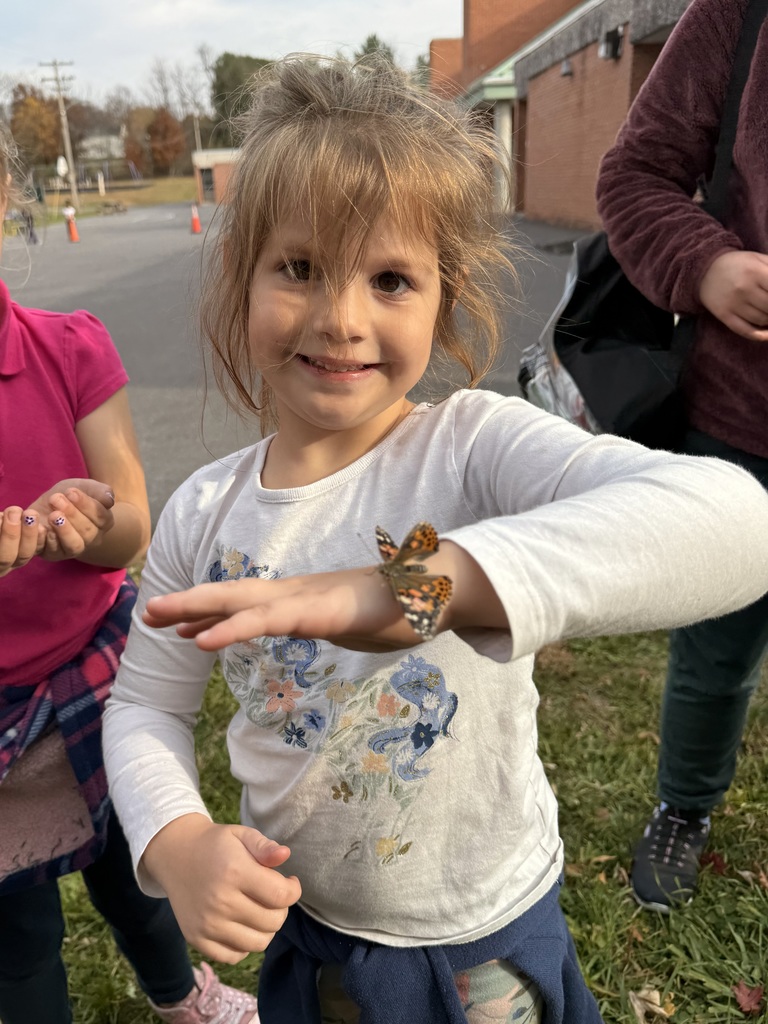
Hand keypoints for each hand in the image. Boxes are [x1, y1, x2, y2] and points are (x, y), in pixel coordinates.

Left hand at [1, 480, 115, 575]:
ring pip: (74, 546)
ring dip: (64, 530)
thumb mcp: (85, 487)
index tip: (71, 492)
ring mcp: (71, 548)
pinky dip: (45, 540)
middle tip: (56, 499)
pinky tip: (40, 527)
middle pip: (88, 532)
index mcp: (103, 523)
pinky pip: (51, 552)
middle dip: (72, 514)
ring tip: (53, 515)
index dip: (86, 505)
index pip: (101, 518)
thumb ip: (100, 491)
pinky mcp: (51, 553)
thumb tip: (109, 500)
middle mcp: (90, 539)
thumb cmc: (71, 495)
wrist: (48, 504)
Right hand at [141, 814, 301, 962]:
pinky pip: (234, 956)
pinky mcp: (197, 939)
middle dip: (281, 908)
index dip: (294, 890)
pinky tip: (242, 924)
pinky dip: (244, 945)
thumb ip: (264, 846)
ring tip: (260, 910)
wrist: (175, 855)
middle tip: (273, 895)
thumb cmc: (215, 845)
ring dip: (266, 929)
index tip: (290, 882)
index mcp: (234, 872)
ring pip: (258, 943)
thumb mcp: (240, 835)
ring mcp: (207, 924)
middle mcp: (220, 901)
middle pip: (273, 921)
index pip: (281, 895)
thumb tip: (285, 855)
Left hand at [143, 540, 506, 651]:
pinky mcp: (323, 611)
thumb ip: (337, 622)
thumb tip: (329, 624)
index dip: (212, 609)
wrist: (443, 586)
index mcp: (306, 597)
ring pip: (244, 604)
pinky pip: (272, 623)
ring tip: (159, 616)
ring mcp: (311, 599)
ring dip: (198, 609)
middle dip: (191, 603)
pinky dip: (234, 629)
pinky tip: (205, 639)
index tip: (178, 621)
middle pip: (236, 596)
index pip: (250, 602)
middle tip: (149, 612)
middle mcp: (301, 592)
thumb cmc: (404, 604)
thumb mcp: (359, 621)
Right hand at [698, 250, 767, 340]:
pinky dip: (760, 335)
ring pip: (762, 320)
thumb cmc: (738, 264)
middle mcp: (744, 289)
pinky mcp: (724, 315)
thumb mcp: (759, 259)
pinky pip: (746, 331)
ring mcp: (733, 304)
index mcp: (755, 272)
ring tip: (767, 311)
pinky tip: (767, 334)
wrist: (705, 270)